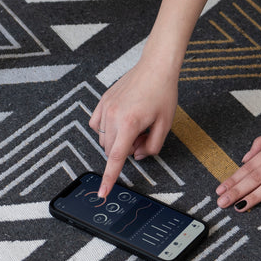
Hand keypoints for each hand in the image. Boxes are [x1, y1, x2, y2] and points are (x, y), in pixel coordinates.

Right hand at [89, 59, 177, 198]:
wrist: (155, 67)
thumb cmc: (163, 93)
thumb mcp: (165, 125)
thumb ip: (151, 147)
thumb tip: (136, 156)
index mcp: (130, 124)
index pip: (116, 159)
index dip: (109, 179)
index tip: (102, 193)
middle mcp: (113, 116)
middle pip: (111, 150)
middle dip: (126, 150)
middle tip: (143, 136)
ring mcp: (105, 108)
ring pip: (104, 139)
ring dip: (117, 140)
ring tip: (135, 124)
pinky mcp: (102, 101)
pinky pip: (96, 125)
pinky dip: (106, 129)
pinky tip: (119, 121)